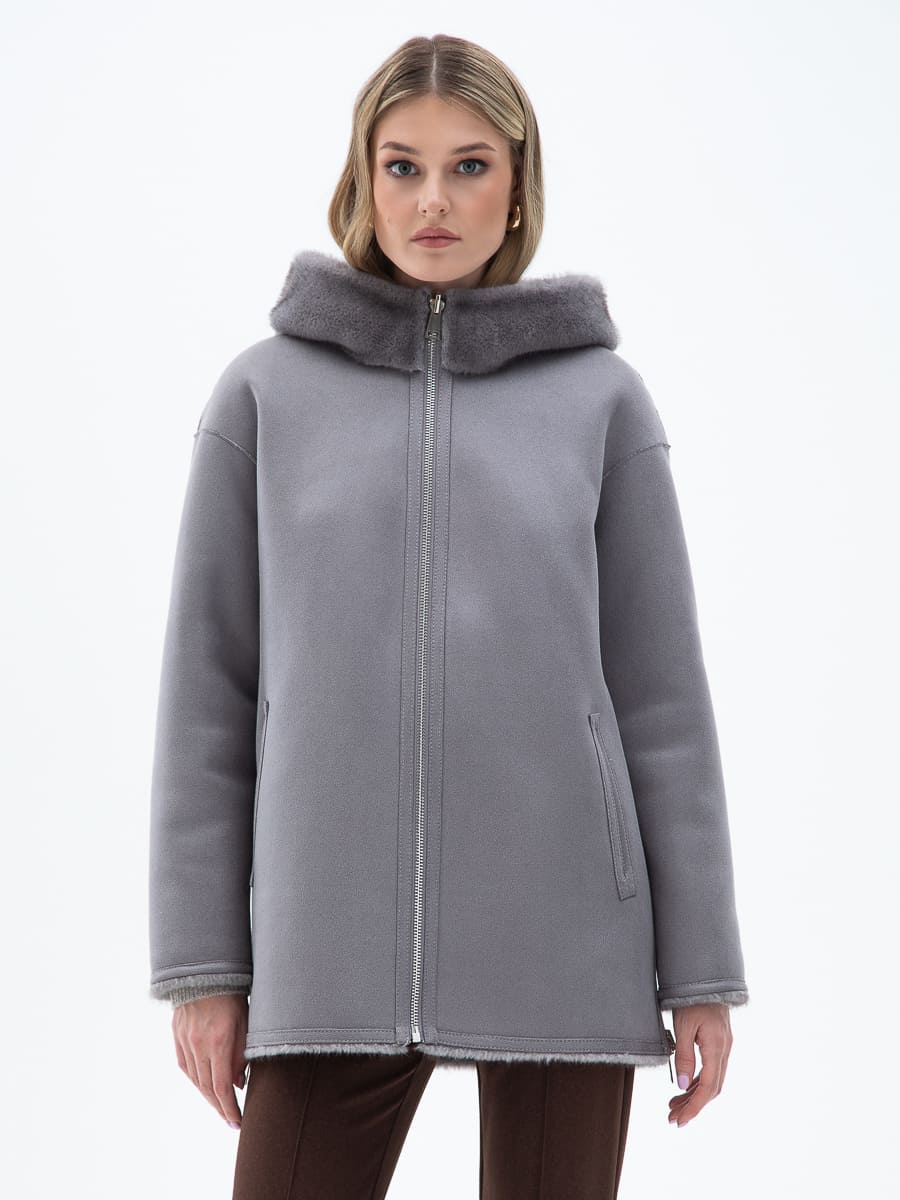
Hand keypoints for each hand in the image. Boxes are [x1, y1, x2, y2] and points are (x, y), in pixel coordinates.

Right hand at [172, 994, 248, 1129]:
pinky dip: (195, 1079)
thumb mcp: (246, 1023)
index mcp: (218, 1042)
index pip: (222, 1087)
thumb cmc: (233, 995)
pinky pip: (185, 1066)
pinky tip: (204, 1086)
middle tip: (231, 1119)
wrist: (206, 972)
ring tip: (220, 1106)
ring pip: (195, 1079)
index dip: (229, 1108)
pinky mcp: (177, 1036)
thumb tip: (238, 1083)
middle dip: (220, 1107)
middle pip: (207, 1088)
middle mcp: (198, 1045)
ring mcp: (185, 1041)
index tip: (238, 1121)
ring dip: (208, 1096)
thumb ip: (242, 1054)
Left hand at [667, 1003, 732, 1127]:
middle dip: (693, 1105)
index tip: (680, 1120)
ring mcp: (724, 1046)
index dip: (694, 1107)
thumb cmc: (692, 998)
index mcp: (717, 1048)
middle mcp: (724, 1050)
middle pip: (711, 1088)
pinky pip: (711, 1068)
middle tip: (673, 1117)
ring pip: (712, 1080)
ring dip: (694, 1095)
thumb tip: (681, 1085)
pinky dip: (697, 1081)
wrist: (706, 977)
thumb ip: (683, 1056)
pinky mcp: (719, 1042)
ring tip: (673, 1105)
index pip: (708, 1087)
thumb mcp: (683, 1026)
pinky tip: (684, 1086)